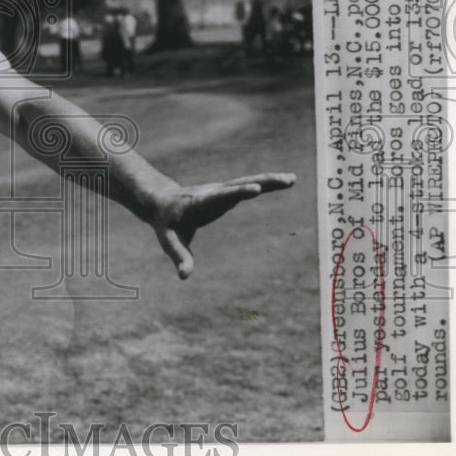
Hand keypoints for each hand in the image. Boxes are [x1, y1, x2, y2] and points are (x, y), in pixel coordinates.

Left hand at [150, 172, 295, 279]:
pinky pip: (249, 186)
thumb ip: (179, 256)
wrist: (163, 201)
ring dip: (270, 180)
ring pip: (248, 182)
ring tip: (292, 179)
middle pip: (239, 185)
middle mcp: (213, 192)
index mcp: (199, 203)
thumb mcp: (169, 241)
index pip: (219, 197)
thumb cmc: (166, 223)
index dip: (237, 193)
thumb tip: (184, 276)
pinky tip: (285, 181)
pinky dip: (267, 183)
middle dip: (262, 182)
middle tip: (285, 180)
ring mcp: (222, 190)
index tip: (255, 189)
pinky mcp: (228, 191)